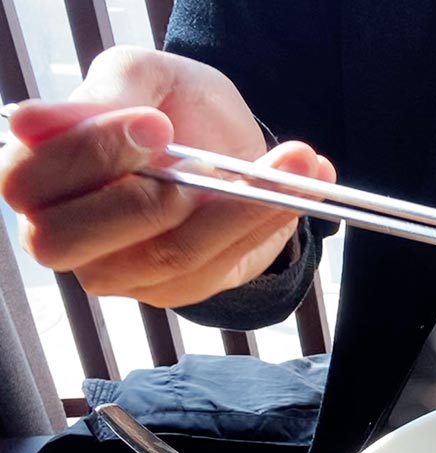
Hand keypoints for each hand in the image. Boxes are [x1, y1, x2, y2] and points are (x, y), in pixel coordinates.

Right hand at [0, 46, 334, 306]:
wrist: (232, 143)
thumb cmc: (173, 107)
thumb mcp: (145, 77)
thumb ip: (103, 93)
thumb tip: (30, 122)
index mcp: (35, 175)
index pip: (30, 181)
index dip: (91, 154)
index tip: (155, 124)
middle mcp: (61, 234)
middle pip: (75, 241)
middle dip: (153, 198)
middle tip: (210, 162)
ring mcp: (116, 272)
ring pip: (168, 255)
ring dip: (241, 207)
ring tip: (296, 161)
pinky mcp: (173, 290)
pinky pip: (216, 269)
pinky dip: (265, 224)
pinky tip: (302, 188)